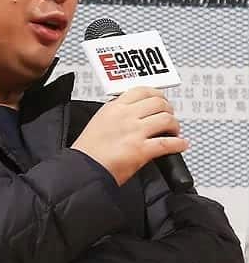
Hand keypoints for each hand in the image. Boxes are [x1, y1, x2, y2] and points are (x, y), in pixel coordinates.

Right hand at [70, 86, 189, 185]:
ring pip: (166, 119)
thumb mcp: (98, 123)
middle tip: (169, 117)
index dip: (157, 95)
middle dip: (168, 110)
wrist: (81, 171)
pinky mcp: (141, 150)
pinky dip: (178, 144)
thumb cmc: (87, 152)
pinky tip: (181, 145)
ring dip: (174, 125)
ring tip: (174, 132)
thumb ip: (115, 115)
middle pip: (158, 102)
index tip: (161, 100)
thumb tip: (133, 113)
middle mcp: (125, 116)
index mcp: (114, 108)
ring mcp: (134, 132)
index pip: (142, 91)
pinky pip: (167, 143)